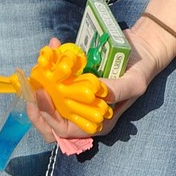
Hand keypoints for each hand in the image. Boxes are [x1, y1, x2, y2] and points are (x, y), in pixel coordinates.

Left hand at [27, 25, 175, 141]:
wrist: (143, 47)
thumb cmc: (141, 69)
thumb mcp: (135, 83)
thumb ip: (117, 90)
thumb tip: (96, 92)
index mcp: (97, 121)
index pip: (66, 131)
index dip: (50, 119)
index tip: (42, 98)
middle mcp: (85, 110)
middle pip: (53, 121)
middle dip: (38, 109)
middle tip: (32, 90)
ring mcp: (79, 93)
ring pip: (52, 97)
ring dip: (41, 83)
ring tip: (39, 65)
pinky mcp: (77, 75)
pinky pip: (59, 73)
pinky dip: (52, 60)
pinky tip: (53, 44)